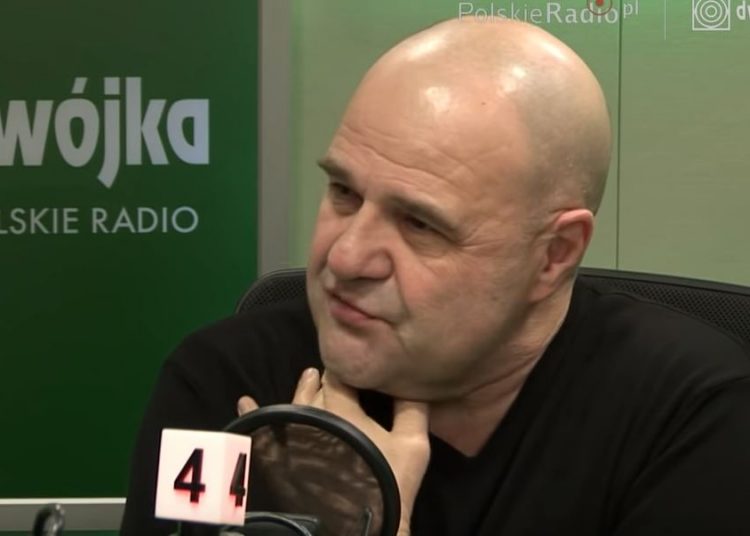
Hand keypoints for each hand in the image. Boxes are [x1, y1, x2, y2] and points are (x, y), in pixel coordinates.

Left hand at [237, 368, 429, 534]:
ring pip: (292, 406)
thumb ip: (412, 409)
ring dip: (299, 391)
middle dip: (323, 380)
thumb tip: (412, 381)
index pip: (341, 377)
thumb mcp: (412, 444)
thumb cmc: (382, 480)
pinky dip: (252, 414)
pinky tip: (244, 402)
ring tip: (306, 376)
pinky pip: (260, 428)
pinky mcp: (279, 455)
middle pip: (317, 391)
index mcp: (342, 409)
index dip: (347, 369)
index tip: (351, 362)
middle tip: (327, 369)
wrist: (353, 524)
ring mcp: (292, 436)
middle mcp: (311, 417)